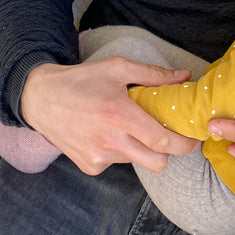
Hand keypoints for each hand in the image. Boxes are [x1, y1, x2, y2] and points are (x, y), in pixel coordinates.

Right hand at [20, 57, 196, 175]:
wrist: (40, 98)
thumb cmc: (82, 80)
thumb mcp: (118, 68)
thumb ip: (153, 75)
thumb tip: (184, 76)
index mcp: (119, 114)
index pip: (162, 141)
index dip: (184, 143)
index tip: (193, 138)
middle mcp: (109, 140)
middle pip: (157, 162)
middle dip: (169, 151)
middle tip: (169, 135)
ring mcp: (98, 157)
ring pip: (137, 160)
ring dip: (141, 147)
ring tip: (128, 126)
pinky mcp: (89, 166)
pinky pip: (117, 163)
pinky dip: (120, 151)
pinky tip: (107, 133)